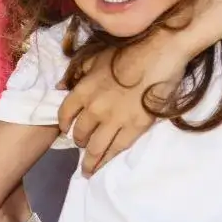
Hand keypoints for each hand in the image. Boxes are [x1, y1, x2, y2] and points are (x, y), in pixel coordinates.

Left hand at [58, 31, 187, 174]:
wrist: (160, 54)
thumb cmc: (129, 51)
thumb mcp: (96, 57)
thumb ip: (79, 73)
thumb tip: (62, 86)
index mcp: (83, 90)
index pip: (65, 113)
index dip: (64, 124)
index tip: (66, 129)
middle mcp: (94, 108)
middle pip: (80, 133)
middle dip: (79, 141)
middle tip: (82, 145)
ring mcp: (114, 120)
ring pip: (95, 147)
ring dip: (89, 160)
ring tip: (87, 169)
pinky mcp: (135, 128)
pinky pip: (116, 149)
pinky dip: (106, 161)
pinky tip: (101, 168)